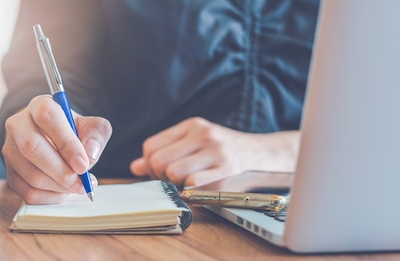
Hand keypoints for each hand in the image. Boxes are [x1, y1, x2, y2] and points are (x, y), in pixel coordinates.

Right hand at [2, 95, 111, 203]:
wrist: (53, 140)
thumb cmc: (73, 132)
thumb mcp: (91, 126)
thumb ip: (96, 134)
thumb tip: (90, 153)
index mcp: (39, 106)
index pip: (48, 117)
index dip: (66, 143)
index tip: (83, 164)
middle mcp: (18, 125)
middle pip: (32, 148)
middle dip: (62, 172)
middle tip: (82, 183)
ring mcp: (10, 149)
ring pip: (31, 174)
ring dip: (58, 187)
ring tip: (77, 186)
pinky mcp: (9, 172)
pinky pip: (27, 191)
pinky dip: (50, 197)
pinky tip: (63, 192)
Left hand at [130, 117, 298, 187]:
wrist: (264, 156)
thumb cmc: (224, 154)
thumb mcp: (195, 146)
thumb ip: (165, 154)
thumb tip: (135, 167)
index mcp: (191, 125)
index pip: (151, 146)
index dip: (150, 164)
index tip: (161, 172)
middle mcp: (202, 133)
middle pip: (157, 160)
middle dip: (160, 176)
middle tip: (173, 181)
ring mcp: (215, 149)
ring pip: (172, 172)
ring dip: (176, 184)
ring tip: (187, 183)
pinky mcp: (227, 167)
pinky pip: (193, 182)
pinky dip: (191, 190)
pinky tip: (199, 187)